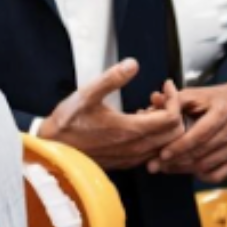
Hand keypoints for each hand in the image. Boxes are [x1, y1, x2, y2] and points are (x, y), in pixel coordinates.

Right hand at [37, 61, 183, 170]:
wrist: (53, 148)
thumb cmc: (68, 122)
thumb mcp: (87, 94)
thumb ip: (112, 78)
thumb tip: (132, 64)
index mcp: (130, 130)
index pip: (171, 118)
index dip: (174, 99)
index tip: (165, 86)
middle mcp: (135, 148)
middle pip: (174, 133)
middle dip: (172, 111)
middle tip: (158, 96)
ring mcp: (131, 158)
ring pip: (165, 144)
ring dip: (163, 124)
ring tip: (148, 106)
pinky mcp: (126, 162)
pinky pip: (152, 152)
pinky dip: (154, 136)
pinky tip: (138, 121)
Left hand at [150, 83, 226, 182]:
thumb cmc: (213, 101)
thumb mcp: (196, 94)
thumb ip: (174, 99)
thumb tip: (155, 100)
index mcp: (224, 110)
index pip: (200, 134)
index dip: (179, 146)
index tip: (162, 154)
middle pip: (202, 152)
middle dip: (177, 160)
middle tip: (156, 165)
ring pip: (207, 166)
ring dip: (184, 169)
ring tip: (166, 167)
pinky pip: (218, 175)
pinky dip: (200, 176)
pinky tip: (188, 170)